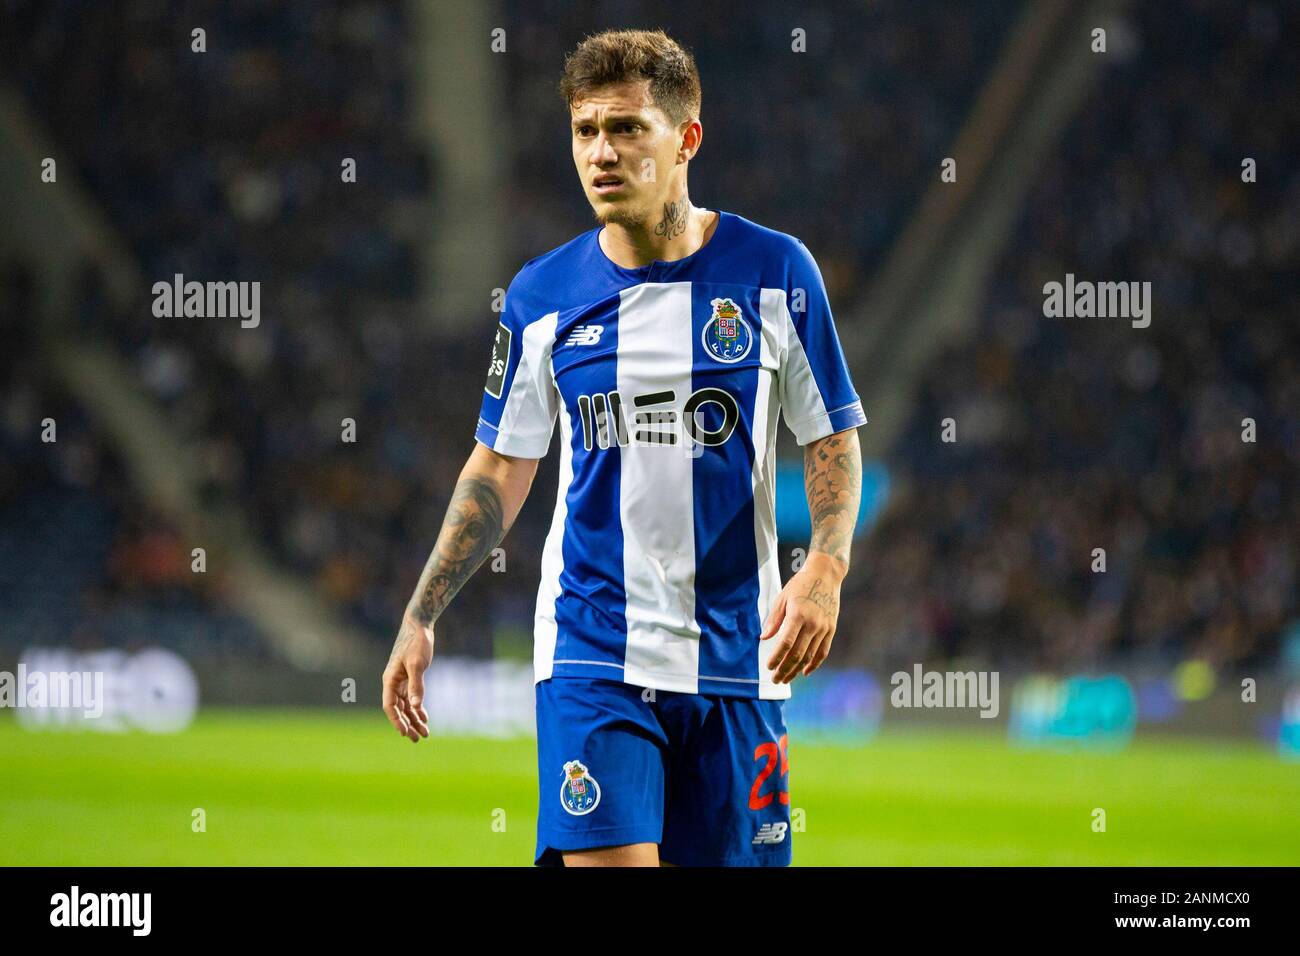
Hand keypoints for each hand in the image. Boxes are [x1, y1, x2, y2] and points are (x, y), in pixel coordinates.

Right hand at [382, 609, 433, 741]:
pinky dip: (417, 709)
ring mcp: (401, 681)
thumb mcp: (417, 664)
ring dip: (413, 719)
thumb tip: (415, 706)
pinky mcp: (409, 678)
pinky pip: (411, 698)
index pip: (390, 706)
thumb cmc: (416, 642)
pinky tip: (424, 718)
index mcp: (390, 680)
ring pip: (405, 706)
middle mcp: (393, 683)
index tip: (405, 733)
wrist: (419, 626)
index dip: (396, 721)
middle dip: (406, 725)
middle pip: (398, 710)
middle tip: (417, 739)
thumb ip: (416, 685)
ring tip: (424, 733)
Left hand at [760, 553, 844, 683]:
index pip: (785, 643)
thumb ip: (774, 619)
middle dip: (785, 669)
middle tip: (775, 679)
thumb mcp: (783, 598)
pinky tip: (805, 672)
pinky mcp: (831, 629)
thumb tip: (764, 638)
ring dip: (797, 670)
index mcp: (798, 615)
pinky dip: (814, 664)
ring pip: (810, 656)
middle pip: (797, 653)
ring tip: (786, 679)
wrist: (826, 574)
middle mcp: (813, 624)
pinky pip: (823, 652)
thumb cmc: (800, 584)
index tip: (769, 667)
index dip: (776, 657)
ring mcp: (824, 628)